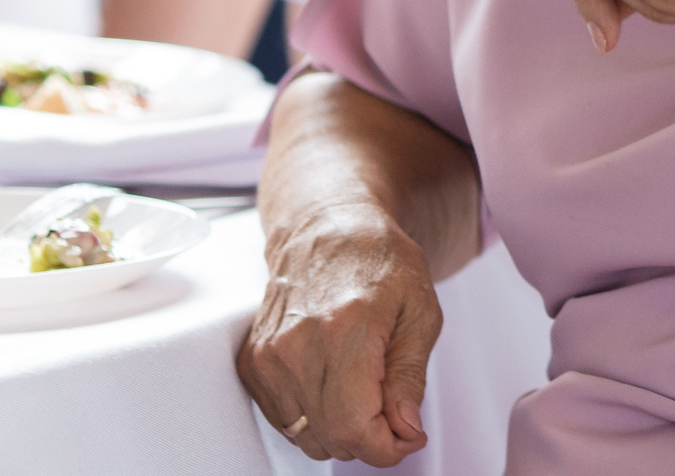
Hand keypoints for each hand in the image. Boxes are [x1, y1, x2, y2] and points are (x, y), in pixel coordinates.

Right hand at [237, 208, 442, 465]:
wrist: (326, 227)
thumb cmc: (377, 259)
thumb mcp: (420, 311)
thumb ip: (411, 377)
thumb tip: (405, 429)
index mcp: (344, 330)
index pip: (354, 428)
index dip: (388, 447)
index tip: (406, 434)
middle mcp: (297, 345)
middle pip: (331, 439)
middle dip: (369, 437)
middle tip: (391, 406)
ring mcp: (269, 356)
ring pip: (305, 437)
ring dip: (339, 429)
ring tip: (361, 386)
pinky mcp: (253, 362)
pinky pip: (283, 421)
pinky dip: (312, 416)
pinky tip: (332, 382)